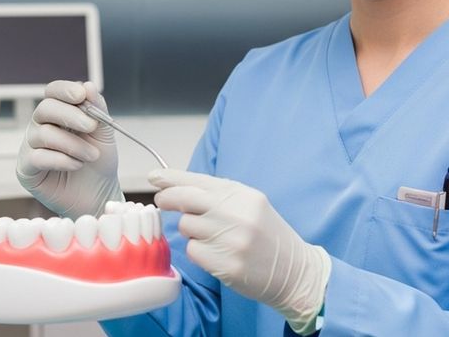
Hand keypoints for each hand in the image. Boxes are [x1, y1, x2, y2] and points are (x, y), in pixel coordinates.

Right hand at [16, 80, 122, 217]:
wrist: (99, 195)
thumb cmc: (98, 162)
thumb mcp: (103, 133)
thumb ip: (96, 109)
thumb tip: (87, 85)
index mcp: (58, 114)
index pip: (53, 92)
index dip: (64, 90)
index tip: (81, 95)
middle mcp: (40, 126)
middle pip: (45, 109)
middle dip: (70, 115)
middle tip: (92, 126)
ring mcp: (31, 147)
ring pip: (43, 134)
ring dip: (73, 144)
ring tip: (91, 156)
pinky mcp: (26, 169)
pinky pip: (37, 157)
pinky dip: (61, 160)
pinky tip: (76, 165)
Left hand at [151, 169, 330, 332]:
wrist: (294, 271)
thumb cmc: (267, 235)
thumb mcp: (250, 204)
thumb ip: (220, 195)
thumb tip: (178, 187)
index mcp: (241, 195)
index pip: (198, 180)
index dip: (171, 178)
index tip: (153, 177)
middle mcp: (235, 213)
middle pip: (184, 199)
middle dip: (168, 199)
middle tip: (162, 202)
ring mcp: (230, 239)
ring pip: (186, 227)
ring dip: (191, 231)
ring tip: (213, 236)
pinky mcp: (225, 264)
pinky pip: (193, 251)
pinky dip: (199, 252)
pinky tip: (217, 254)